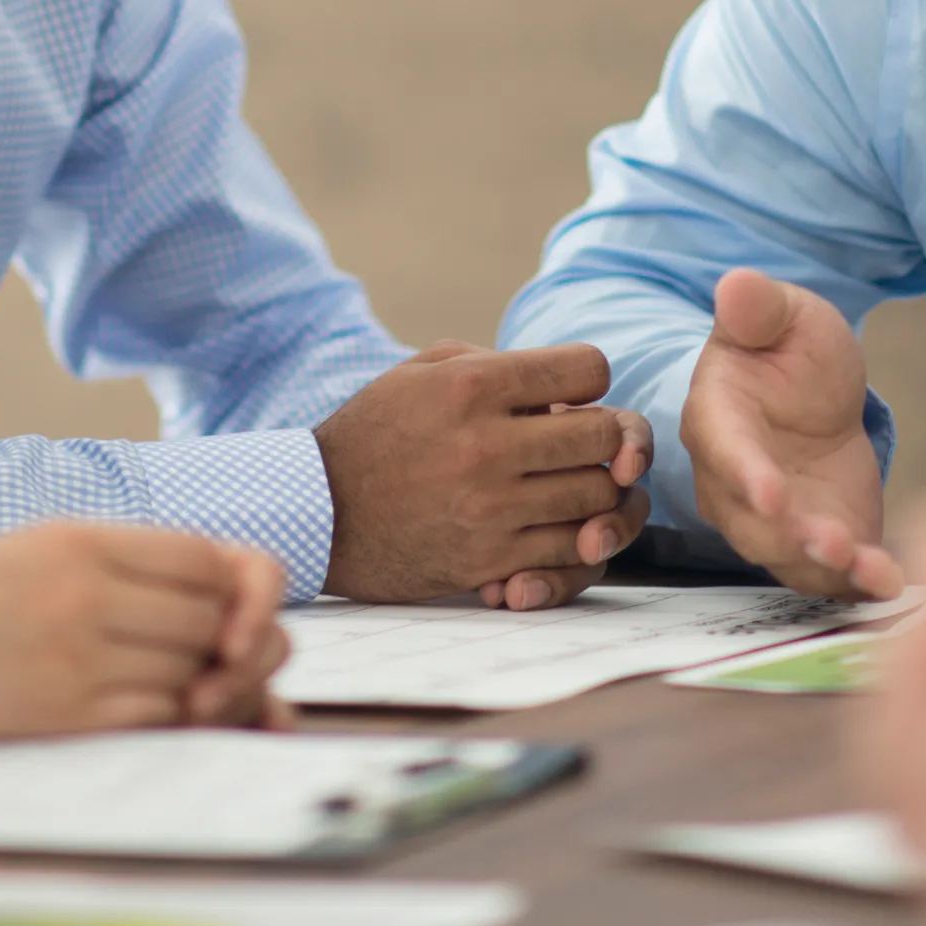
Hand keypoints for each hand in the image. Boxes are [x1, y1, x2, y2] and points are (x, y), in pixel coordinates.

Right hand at [0, 522, 290, 740]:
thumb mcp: (42, 549)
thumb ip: (127, 564)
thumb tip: (225, 595)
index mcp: (85, 540)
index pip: (208, 559)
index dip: (240, 587)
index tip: (231, 613)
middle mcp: (89, 592)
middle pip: (210, 618)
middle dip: (230, 644)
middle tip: (221, 663)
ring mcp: (77, 656)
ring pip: (193, 671)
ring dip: (207, 686)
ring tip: (187, 689)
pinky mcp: (63, 716)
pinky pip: (158, 717)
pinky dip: (172, 719)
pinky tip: (151, 713)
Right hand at [314, 343, 651, 606]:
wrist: (320, 512)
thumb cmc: (376, 430)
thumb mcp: (423, 370)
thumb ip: (495, 363)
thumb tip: (562, 383)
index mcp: (472, 386)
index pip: (588, 371)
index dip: (588, 379)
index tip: (569, 393)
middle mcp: (486, 445)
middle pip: (605, 436)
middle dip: (604, 435)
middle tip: (579, 442)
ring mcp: (489, 509)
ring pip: (597, 498)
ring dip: (594, 489)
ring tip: (567, 482)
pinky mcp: (487, 562)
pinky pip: (568, 552)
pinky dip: (573, 540)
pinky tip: (551, 525)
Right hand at [678, 268, 899, 597]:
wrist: (815, 399)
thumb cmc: (788, 349)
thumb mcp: (785, 315)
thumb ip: (759, 306)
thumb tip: (734, 283)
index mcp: (717, 415)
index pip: (723, 448)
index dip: (744, 472)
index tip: (772, 492)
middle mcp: (731, 479)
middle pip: (750, 518)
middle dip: (790, 536)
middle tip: (832, 543)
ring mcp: (770, 520)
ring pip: (785, 554)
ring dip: (823, 566)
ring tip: (866, 566)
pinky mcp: (811, 544)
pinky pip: (826, 574)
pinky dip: (856, 583)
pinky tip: (889, 581)